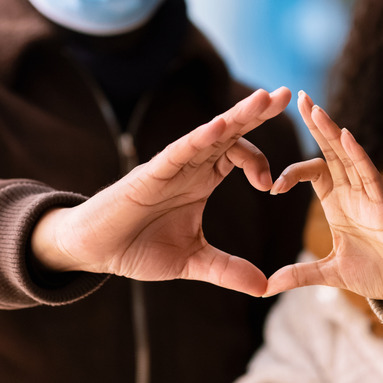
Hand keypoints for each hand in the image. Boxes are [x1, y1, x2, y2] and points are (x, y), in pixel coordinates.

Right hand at [31, 87, 291, 295]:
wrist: (95, 252)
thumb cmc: (138, 247)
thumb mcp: (192, 261)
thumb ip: (227, 270)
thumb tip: (265, 287)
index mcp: (203, 179)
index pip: (240, 155)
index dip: (261, 164)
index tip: (273, 186)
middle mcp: (191, 165)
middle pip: (230, 132)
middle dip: (258, 113)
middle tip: (286, 94)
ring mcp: (172, 166)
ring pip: (209, 133)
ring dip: (237, 115)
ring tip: (264, 99)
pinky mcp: (151, 173)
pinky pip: (179, 151)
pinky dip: (200, 138)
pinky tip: (220, 126)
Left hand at [264, 91, 382, 301]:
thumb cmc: (378, 273)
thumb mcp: (331, 273)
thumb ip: (300, 274)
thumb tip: (266, 287)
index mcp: (338, 201)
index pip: (313, 172)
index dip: (292, 174)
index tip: (272, 187)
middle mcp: (353, 192)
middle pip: (332, 150)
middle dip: (317, 124)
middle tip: (299, 96)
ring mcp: (370, 196)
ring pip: (350, 156)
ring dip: (333, 133)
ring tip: (315, 109)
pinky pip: (371, 176)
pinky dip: (359, 156)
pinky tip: (346, 137)